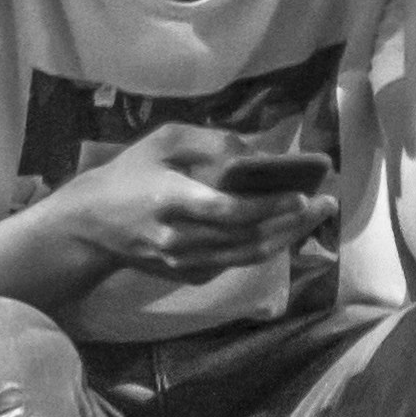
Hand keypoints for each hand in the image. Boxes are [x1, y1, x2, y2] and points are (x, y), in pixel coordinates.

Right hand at [44, 124, 327, 286]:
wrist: (90, 225)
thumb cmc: (128, 175)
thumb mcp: (160, 142)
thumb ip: (208, 141)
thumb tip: (257, 153)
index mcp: (171, 200)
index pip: (228, 210)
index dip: (269, 206)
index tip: (303, 195)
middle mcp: (181, 238)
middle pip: (249, 238)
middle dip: (293, 222)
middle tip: (325, 204)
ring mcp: (186, 262)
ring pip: (249, 256)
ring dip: (288, 237)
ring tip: (314, 216)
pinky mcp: (189, 275)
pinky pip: (237, 262)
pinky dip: (266, 246)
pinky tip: (285, 228)